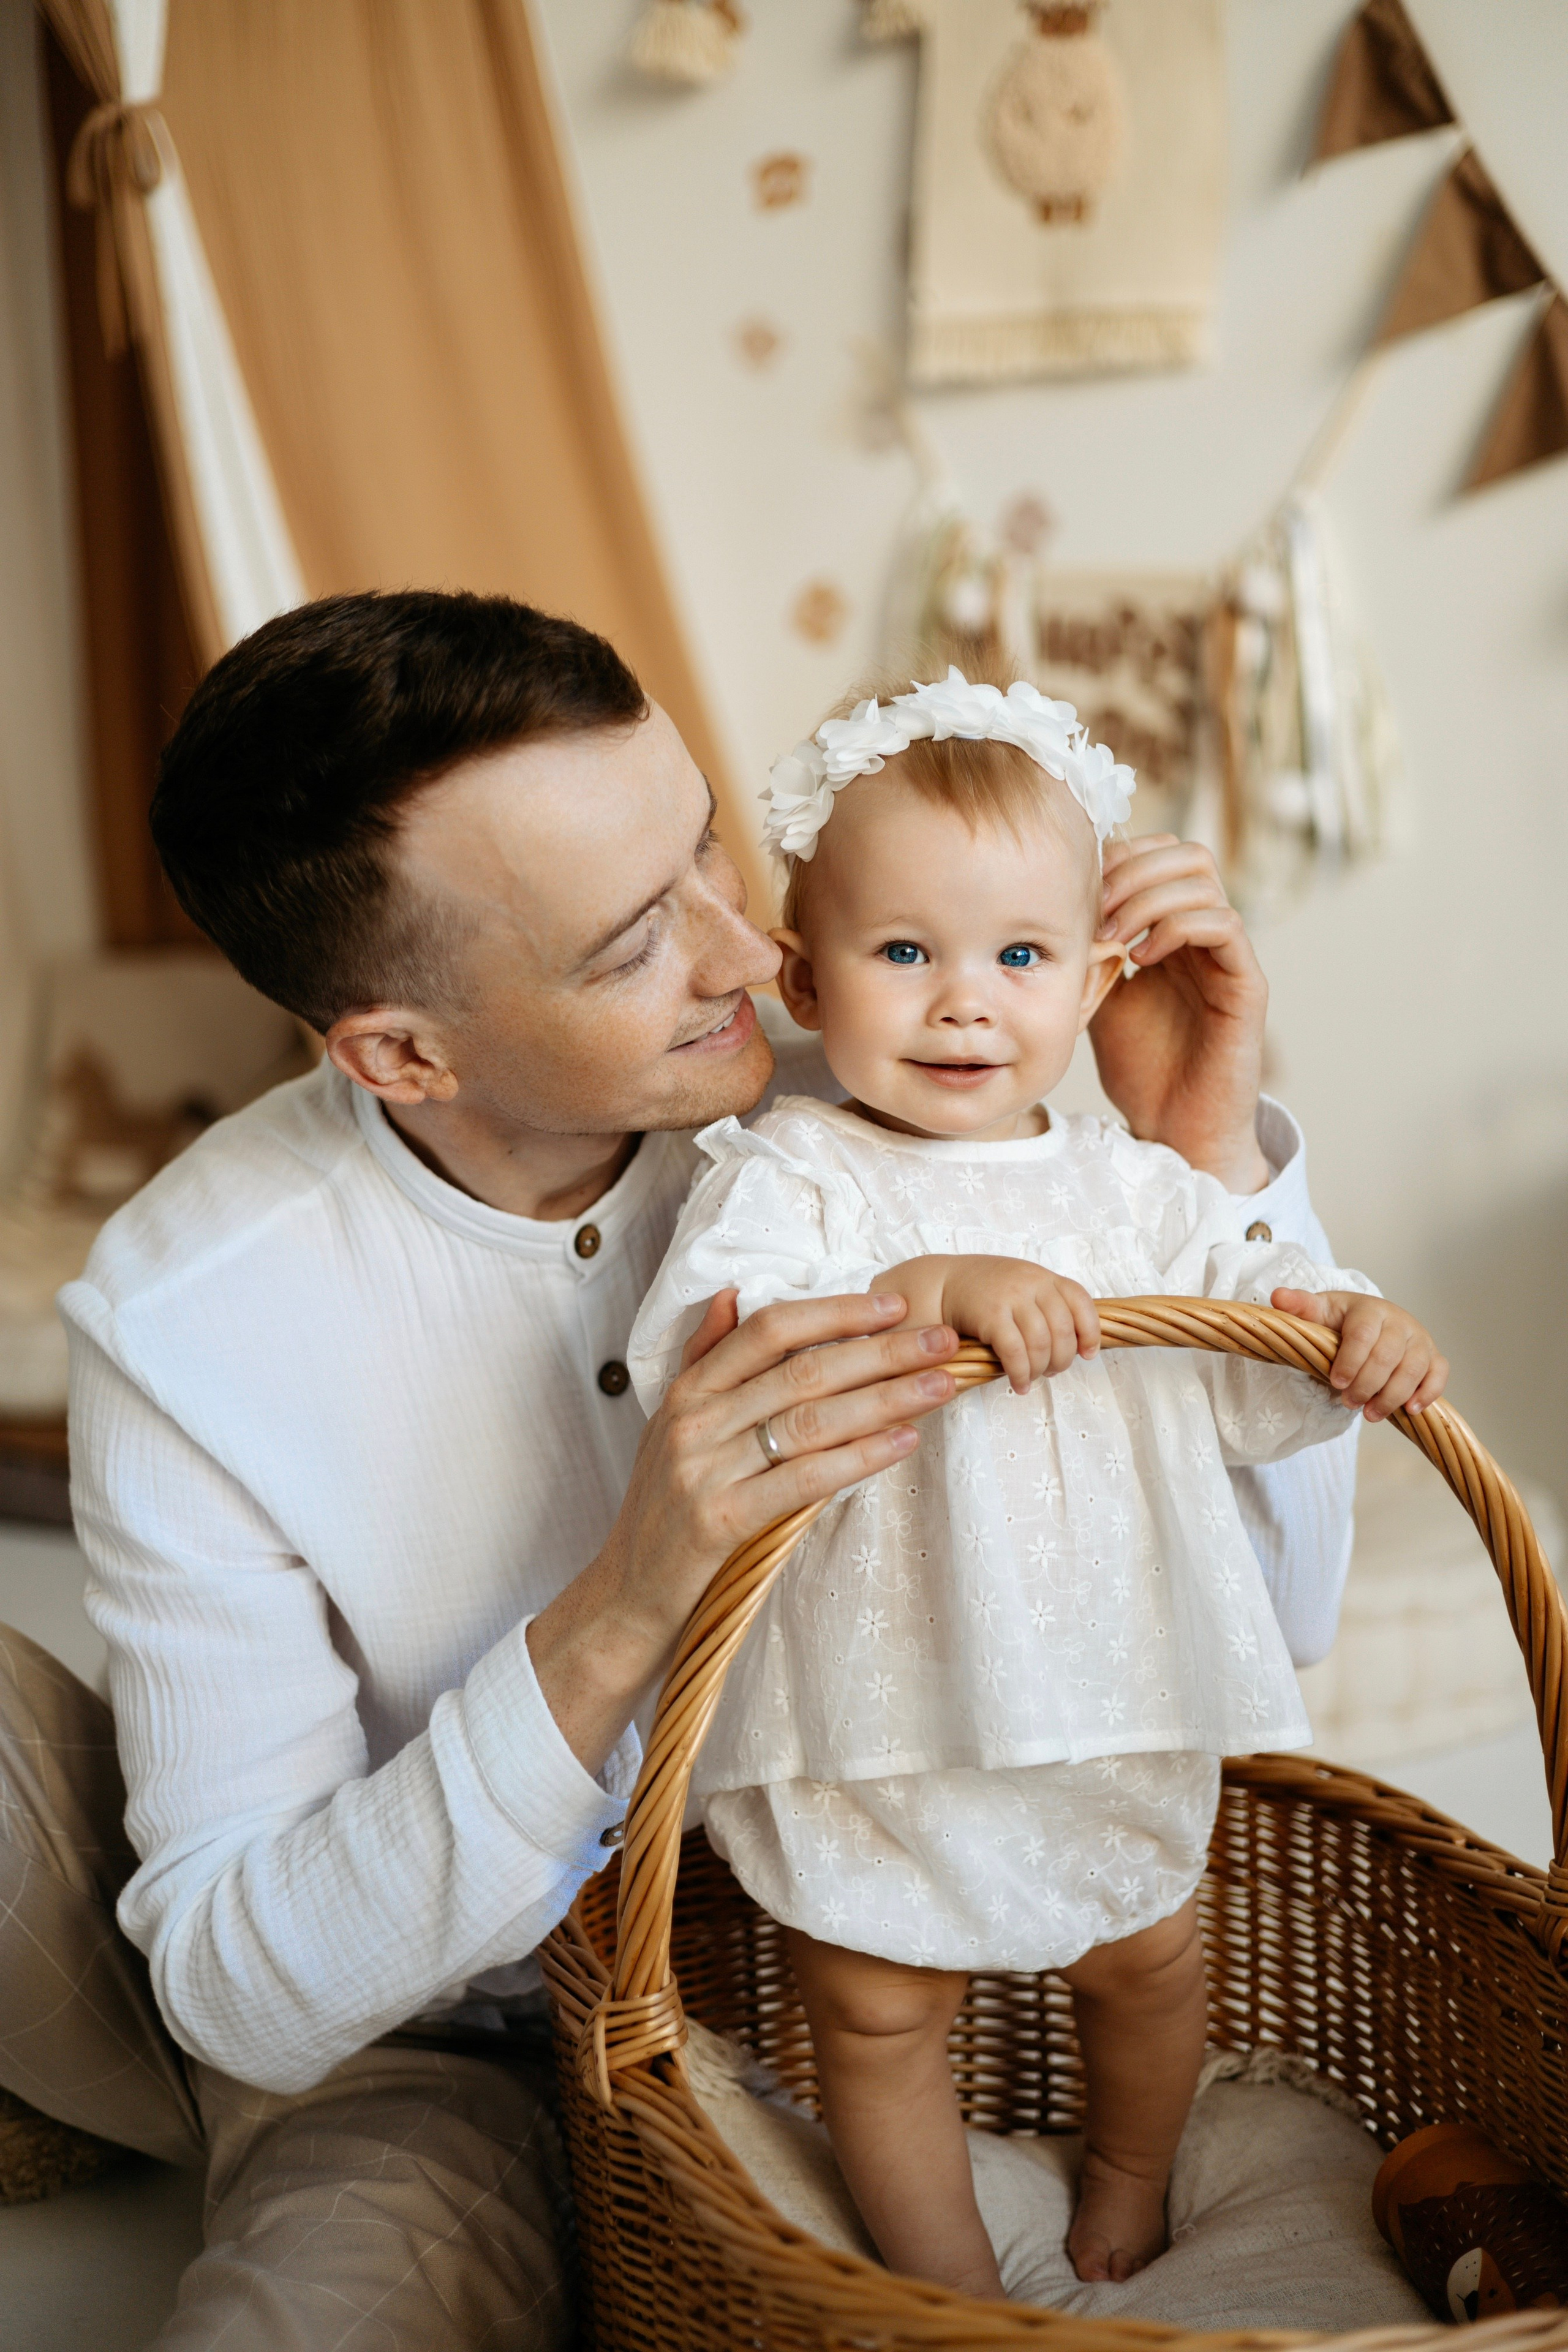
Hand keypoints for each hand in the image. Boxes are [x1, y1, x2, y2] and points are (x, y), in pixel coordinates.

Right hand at [526, 1290, 958, 1768]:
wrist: (628, 1594)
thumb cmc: (665, 1507)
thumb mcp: (672, 1424)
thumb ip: (704, 1359)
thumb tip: (731, 1294)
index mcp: (687, 1391)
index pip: (768, 1329)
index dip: (834, 1311)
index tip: (893, 1304)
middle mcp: (694, 1421)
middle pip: (802, 1370)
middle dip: (881, 1350)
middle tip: (942, 1339)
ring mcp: (705, 1470)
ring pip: (812, 1420)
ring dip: (886, 1398)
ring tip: (940, 1385)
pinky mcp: (722, 1520)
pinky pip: (806, 1479)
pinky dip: (861, 1456)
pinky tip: (905, 1441)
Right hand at [936, 1255, 1100, 1395]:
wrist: (940, 1284)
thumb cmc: (983, 1292)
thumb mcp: (1020, 1284)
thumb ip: (1045, 1303)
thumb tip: (1074, 1344)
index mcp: (1042, 1276)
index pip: (1080, 1301)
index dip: (1090, 1331)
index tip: (1087, 1354)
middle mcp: (1031, 1283)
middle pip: (1063, 1329)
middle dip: (1062, 1359)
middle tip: (1051, 1372)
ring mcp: (1010, 1297)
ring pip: (1042, 1344)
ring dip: (1040, 1370)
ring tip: (1032, 1378)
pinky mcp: (990, 1316)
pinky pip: (1016, 1353)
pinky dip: (1021, 1374)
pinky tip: (1018, 1384)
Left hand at [1090, 836, 1268, 1193]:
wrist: (1172, 1127)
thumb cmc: (1141, 1068)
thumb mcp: (1100, 996)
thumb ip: (1091, 950)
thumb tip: (1056, 907)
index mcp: (1174, 930)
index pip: (1161, 854)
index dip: (1119, 858)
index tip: (1078, 892)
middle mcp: (1206, 935)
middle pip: (1188, 854)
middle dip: (1132, 870)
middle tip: (1095, 912)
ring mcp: (1229, 956)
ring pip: (1203, 882)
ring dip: (1146, 899)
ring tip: (1111, 939)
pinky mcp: (1247, 985)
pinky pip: (1224, 925)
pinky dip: (1176, 927)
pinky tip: (1141, 960)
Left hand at [1273, 1289, 1448, 1423]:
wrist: (1371, 1322)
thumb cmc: (1342, 1321)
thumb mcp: (1320, 1311)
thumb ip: (1301, 1307)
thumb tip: (1277, 1296)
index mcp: (1370, 1309)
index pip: (1363, 1334)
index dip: (1350, 1361)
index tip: (1335, 1382)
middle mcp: (1400, 1322)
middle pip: (1389, 1355)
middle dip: (1368, 1384)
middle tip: (1348, 1403)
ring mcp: (1420, 1340)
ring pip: (1414, 1368)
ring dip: (1393, 1395)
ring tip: (1370, 1415)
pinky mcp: (1433, 1357)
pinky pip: (1439, 1374)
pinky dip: (1429, 1392)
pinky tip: (1411, 1410)